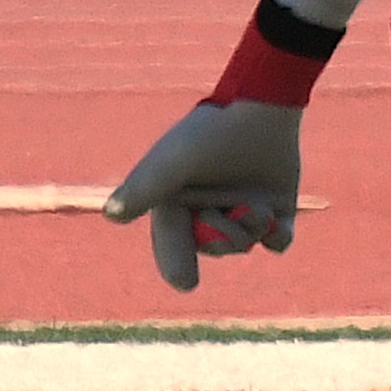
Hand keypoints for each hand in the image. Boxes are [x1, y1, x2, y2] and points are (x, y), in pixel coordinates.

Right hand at [103, 100, 303, 292]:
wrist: (261, 108)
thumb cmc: (210, 134)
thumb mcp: (172, 161)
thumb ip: (144, 187)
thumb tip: (111, 215)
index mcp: (177, 203)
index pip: (173, 243)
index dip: (177, 265)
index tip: (187, 283)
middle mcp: (207, 211)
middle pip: (215, 248)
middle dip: (226, 238)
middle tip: (236, 213)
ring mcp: (242, 212)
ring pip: (246, 245)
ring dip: (252, 229)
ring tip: (257, 206)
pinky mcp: (274, 211)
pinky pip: (278, 242)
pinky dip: (278, 238)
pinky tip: (276, 225)